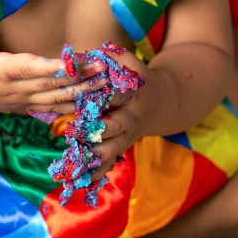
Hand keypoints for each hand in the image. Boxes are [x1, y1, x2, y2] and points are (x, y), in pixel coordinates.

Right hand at [0, 3, 106, 114]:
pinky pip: (52, 109)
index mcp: (0, 70)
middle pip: (50, 84)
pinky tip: (92, 103)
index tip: (70, 62)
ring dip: (82, 93)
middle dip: (78, 77)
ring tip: (106, 85)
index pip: (28, 68)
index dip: (50, 67)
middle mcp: (14, 88)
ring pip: (56, 99)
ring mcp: (21, 100)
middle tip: (103, 69)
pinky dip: (72, 107)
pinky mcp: (24, 106)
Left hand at [86, 50, 154, 180]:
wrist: (161, 101)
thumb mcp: (126, 61)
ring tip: (77, 162)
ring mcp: (128, 134)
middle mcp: (132, 116)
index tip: (85, 99)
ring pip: (113, 149)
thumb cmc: (134, 76)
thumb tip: (79, 55)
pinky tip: (80, 182)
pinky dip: (97, 174)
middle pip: (116, 126)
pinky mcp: (123, 147)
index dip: (103, 97)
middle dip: (98, 131)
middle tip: (76, 132)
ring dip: (96, 157)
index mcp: (132, 93)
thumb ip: (106, 57)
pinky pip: (111, 163)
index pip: (118, 95)